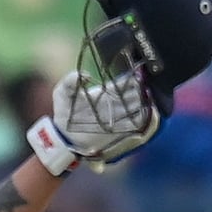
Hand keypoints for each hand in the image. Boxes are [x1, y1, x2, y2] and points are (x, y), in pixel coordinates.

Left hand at [28, 71, 159, 174]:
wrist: (63, 136)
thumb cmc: (63, 113)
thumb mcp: (61, 92)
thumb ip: (69, 80)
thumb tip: (85, 75)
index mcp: (104, 93)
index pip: (123, 84)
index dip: (132, 79)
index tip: (138, 76)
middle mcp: (115, 104)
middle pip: (134, 95)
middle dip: (142, 91)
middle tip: (147, 88)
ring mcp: (119, 118)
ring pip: (137, 109)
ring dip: (144, 104)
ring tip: (149, 100)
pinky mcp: (120, 132)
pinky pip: (136, 125)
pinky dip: (143, 120)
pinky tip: (147, 115)